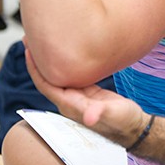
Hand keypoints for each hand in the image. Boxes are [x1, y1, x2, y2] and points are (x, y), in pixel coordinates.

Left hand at [24, 46, 147, 146]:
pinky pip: (70, 74)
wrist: (134, 127)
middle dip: (37, 59)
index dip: (35, 69)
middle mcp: (70, 100)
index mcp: (71, 105)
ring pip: (58, 74)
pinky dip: (64, 61)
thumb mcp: (115, 115)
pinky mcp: (87, 91)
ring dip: (49, 59)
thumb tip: (89, 117)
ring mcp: (78, 96)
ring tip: (44, 39)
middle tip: (30, 37)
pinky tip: (66, 49)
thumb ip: (101, 114)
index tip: (29, 50)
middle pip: (47, 78)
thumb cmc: (125, 122)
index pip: (46, 85)